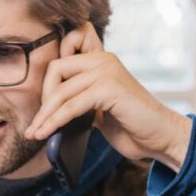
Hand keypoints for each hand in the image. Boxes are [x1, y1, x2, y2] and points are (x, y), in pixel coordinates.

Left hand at [24, 22, 192, 171]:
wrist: (161, 137)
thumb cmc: (132, 126)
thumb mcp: (99, 108)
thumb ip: (80, 100)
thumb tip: (48, 111)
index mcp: (101, 60)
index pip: (62, 57)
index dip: (48, 82)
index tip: (42, 108)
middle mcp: (103, 60)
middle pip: (55, 70)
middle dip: (43, 100)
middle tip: (37, 124)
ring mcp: (107, 71)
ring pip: (60, 91)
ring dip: (44, 116)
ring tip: (35, 134)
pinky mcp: (109, 88)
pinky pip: (71, 105)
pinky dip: (55, 121)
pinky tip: (46, 134)